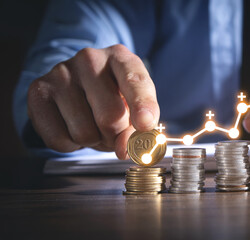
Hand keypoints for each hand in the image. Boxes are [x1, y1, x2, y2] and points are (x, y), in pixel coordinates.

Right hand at [27, 44, 158, 158]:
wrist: (76, 85)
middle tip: (115, 132)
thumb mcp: (133, 105)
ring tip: (93, 126)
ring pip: (84, 132)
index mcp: (120, 57)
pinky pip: (59, 139)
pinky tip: (72, 127)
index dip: (142, 105)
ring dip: (93, 141)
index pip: (135, 80)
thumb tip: (123, 150)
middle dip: (116, 136)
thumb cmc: (112, 96)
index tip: (145, 125)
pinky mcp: (38, 92)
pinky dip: (71, 145)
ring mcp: (60, 73)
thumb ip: (136, 127)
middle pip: (111, 117)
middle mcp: (89, 59)